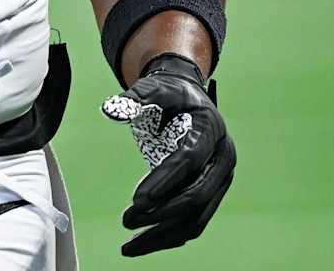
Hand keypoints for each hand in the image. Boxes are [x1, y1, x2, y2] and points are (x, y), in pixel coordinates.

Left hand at [104, 54, 235, 256]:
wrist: (189, 100)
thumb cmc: (170, 94)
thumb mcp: (155, 88)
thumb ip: (135, 98)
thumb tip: (111, 111)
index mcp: (211, 130)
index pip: (189, 161)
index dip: (164, 181)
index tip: (136, 200)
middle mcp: (222, 158)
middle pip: (196, 196)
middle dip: (161, 213)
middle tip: (126, 220)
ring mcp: (220, 180)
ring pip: (197, 218)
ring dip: (162, 235)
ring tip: (128, 245)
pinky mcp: (211, 194)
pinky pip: (194, 222)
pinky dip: (169, 237)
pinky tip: (143, 243)